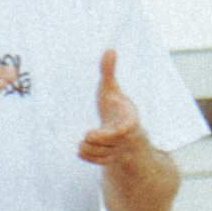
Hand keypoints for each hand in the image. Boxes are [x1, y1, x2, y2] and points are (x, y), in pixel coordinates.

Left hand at [76, 47, 146, 171]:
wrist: (124, 134)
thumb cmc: (116, 108)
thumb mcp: (112, 89)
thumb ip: (109, 72)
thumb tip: (109, 49)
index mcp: (130, 121)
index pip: (128, 126)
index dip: (119, 120)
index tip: (110, 102)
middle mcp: (126, 138)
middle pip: (113, 142)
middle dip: (99, 138)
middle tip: (87, 134)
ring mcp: (118, 150)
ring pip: (102, 153)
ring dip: (88, 147)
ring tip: (84, 139)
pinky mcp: (109, 159)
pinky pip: (97, 161)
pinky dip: (86, 155)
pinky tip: (81, 147)